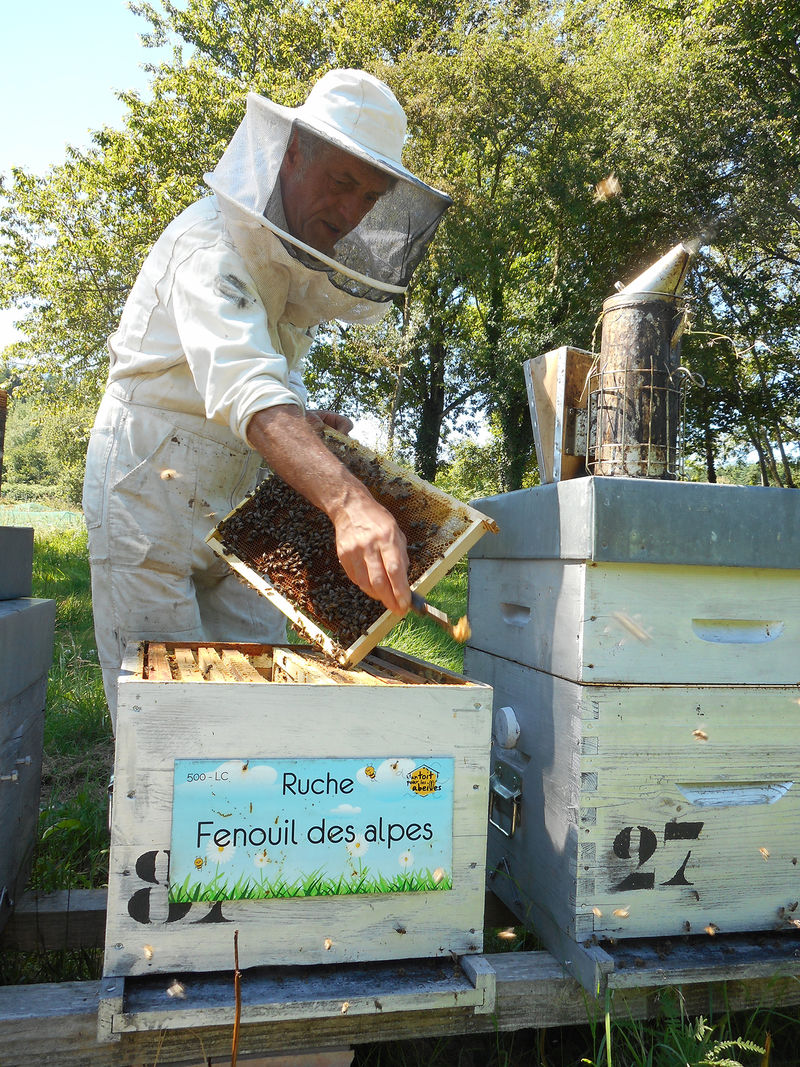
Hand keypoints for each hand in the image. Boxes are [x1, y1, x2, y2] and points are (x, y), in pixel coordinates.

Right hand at [247, 405, 407, 615]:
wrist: (350, 507)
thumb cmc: (378, 520)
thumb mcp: (396, 532)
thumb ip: (401, 555)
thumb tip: (404, 581)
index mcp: (388, 537)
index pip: (395, 570)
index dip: (400, 590)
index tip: (405, 605)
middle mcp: (370, 545)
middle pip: (380, 581)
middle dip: (390, 600)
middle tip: (397, 610)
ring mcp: (354, 552)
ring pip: (366, 583)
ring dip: (378, 596)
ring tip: (387, 600)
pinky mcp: (343, 556)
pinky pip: (356, 579)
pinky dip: (366, 587)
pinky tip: (374, 589)